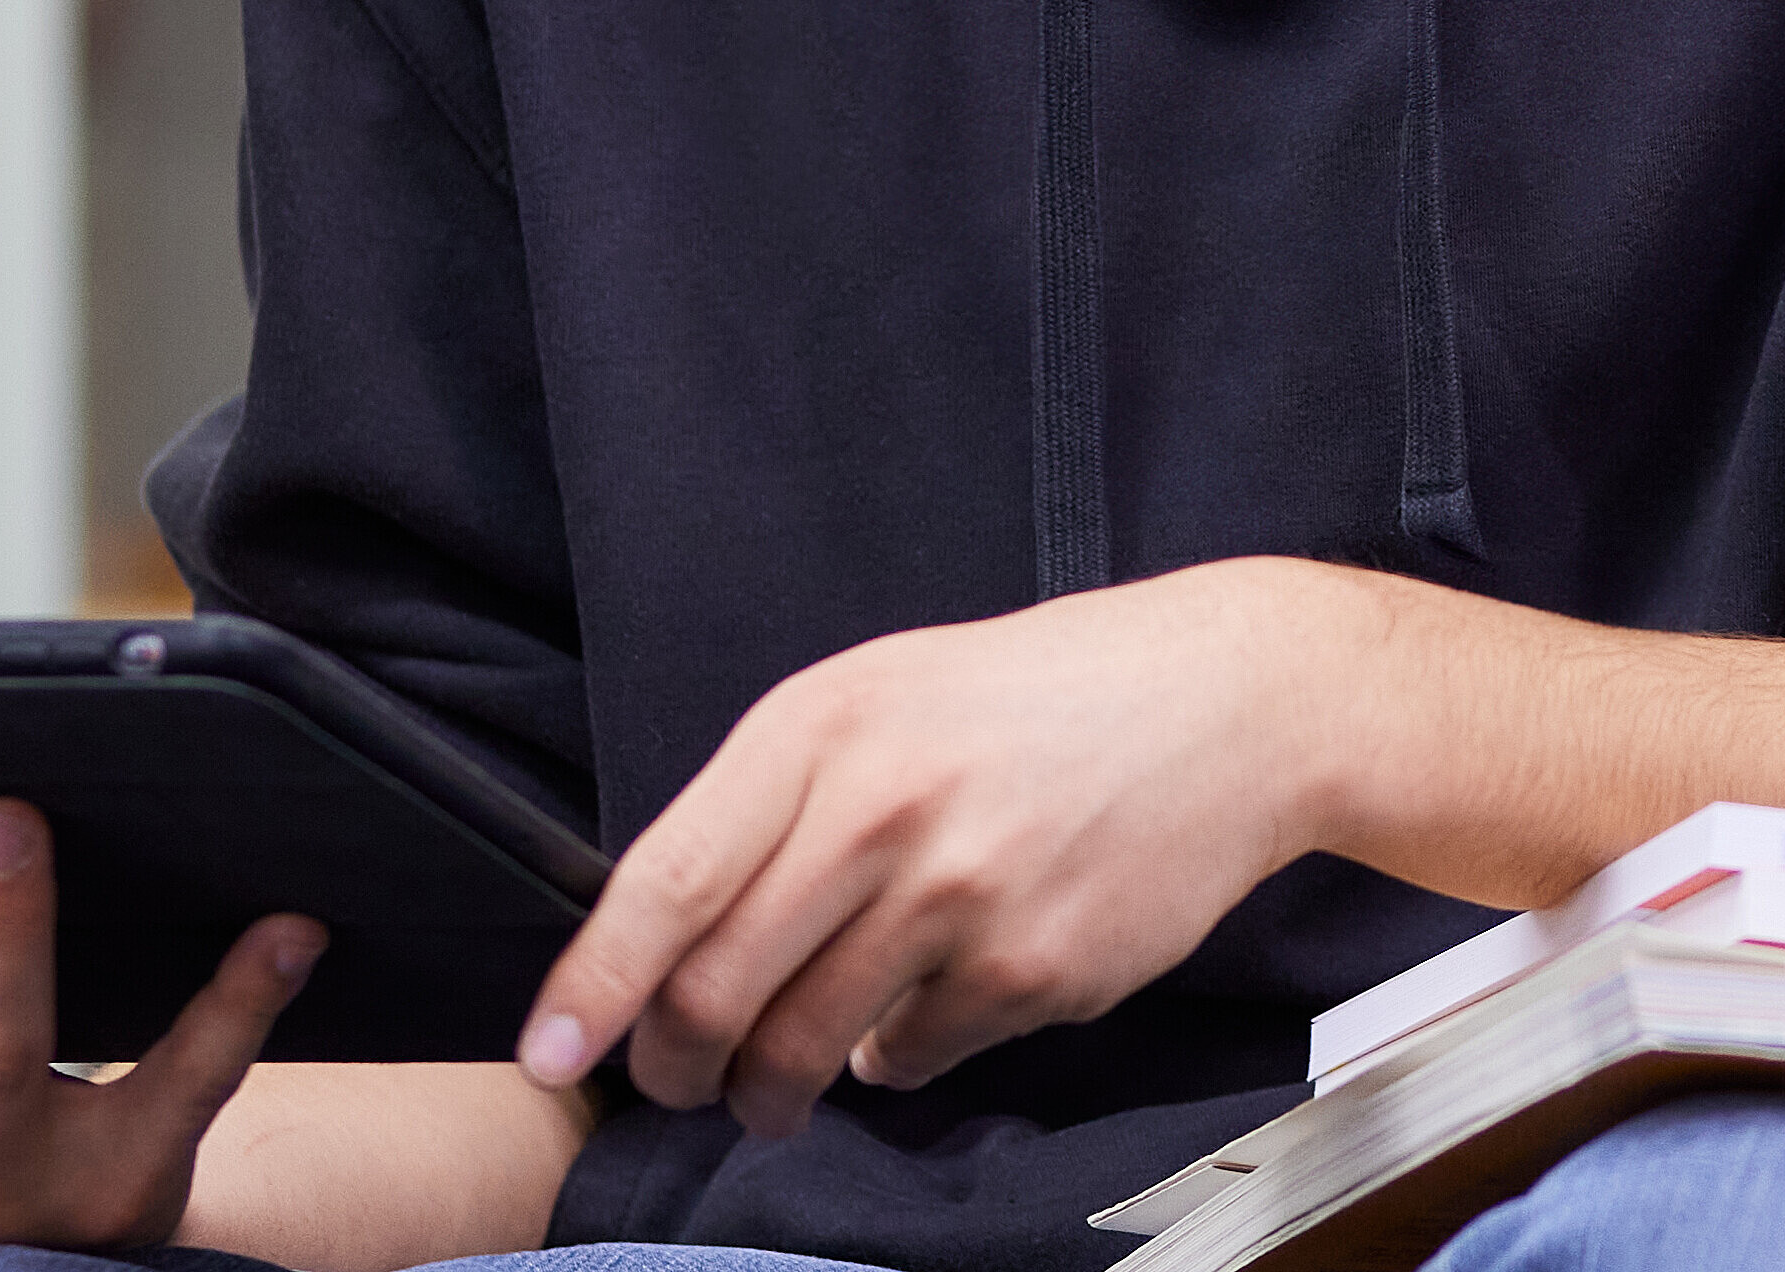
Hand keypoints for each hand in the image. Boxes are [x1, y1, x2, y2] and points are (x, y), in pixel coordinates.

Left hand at [523, 558, 1374, 1136]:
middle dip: (677, 1064)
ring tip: (779, 1087)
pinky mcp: (1033, 972)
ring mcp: (961, 898)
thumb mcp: (887, 694)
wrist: (1231, 706)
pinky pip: (917, 1057)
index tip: (553, 1051)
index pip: (666, 882)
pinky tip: (925, 1010)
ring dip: (774, 1090)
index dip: (593, 986)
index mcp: (824, 727)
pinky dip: (899, 1056)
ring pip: (808, 1046)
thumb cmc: (1044, 699)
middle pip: (721, 991)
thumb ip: (782, 801)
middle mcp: (882, 810)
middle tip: (678, 1080)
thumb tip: (683, 939)